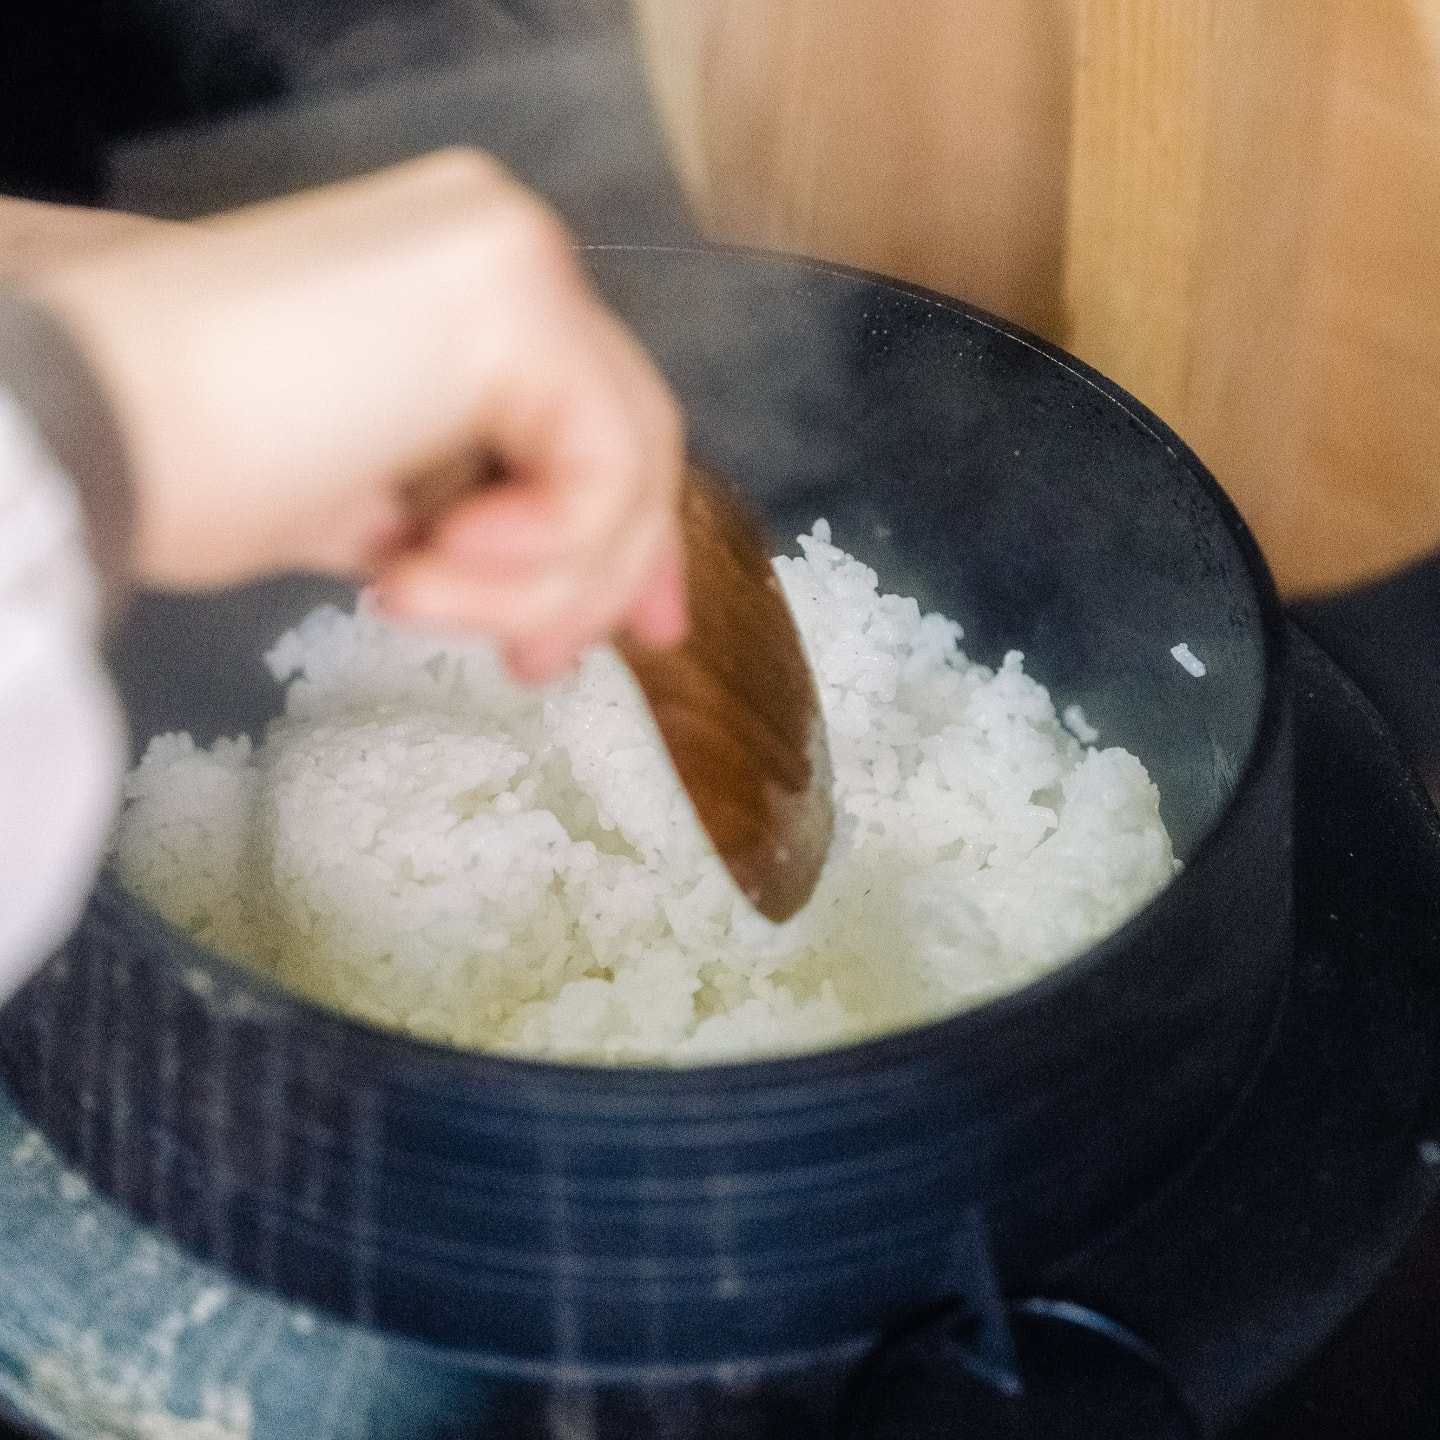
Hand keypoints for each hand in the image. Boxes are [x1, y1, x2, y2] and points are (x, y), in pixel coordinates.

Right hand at [28, 151, 686, 680]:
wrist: (83, 426)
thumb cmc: (187, 464)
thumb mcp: (373, 501)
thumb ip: (471, 521)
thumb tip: (553, 595)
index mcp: (468, 287)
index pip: (598, 415)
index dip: (625, 531)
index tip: (640, 628)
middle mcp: (505, 248)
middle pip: (627, 438)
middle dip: (600, 573)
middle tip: (540, 663)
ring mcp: (514, 259)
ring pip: (620, 465)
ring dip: (535, 579)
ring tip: (414, 599)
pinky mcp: (513, 294)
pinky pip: (597, 464)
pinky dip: (539, 549)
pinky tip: (427, 568)